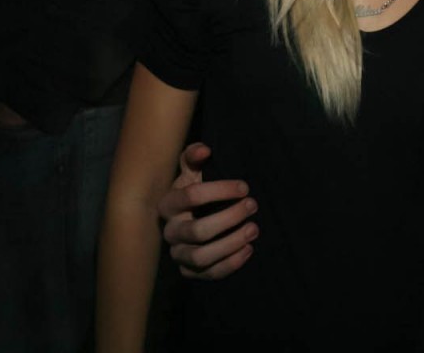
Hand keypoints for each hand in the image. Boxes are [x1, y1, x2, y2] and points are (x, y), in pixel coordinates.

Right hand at [158, 143, 258, 279]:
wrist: (185, 219)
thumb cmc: (191, 191)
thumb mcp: (190, 172)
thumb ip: (193, 157)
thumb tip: (205, 149)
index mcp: (168, 204)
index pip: (191, 196)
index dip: (220, 190)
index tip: (245, 187)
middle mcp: (170, 232)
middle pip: (198, 230)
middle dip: (229, 218)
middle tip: (253, 205)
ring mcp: (178, 254)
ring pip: (202, 257)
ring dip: (231, 243)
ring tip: (254, 229)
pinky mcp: (190, 272)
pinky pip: (209, 274)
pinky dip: (231, 264)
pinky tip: (249, 249)